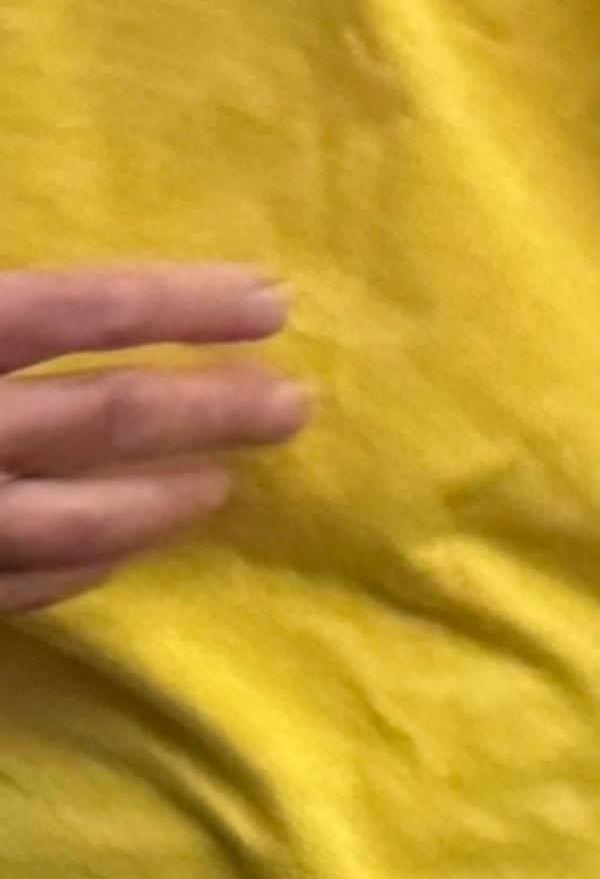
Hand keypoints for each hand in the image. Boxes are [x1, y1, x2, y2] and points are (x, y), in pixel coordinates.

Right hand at [0, 266, 304, 615]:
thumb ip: (15, 308)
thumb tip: (106, 293)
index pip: (71, 312)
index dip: (175, 303)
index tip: (271, 302)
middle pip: (103, 417)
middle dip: (211, 410)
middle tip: (294, 406)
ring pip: (78, 520)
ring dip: (165, 500)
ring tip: (225, 485)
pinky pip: (30, 585)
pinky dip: (93, 561)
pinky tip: (135, 541)